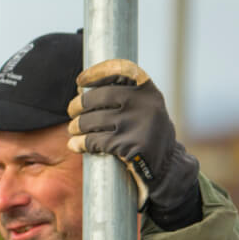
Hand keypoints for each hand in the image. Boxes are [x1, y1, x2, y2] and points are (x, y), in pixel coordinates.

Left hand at [66, 58, 202, 228]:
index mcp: (148, 92)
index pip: (120, 71)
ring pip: (91, 120)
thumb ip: (123, 98)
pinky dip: (80, 143)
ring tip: (73, 129)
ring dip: (76, 125)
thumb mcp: (145, 110)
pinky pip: (92, 141)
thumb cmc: (148, 135)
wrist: (166, 168)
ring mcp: (135, 125)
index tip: (81, 80)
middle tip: (71, 110)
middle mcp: (144, 105)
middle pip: (99, 97)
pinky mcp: (127, 146)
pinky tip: (75, 145)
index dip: (97, 73)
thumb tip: (82, 91)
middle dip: (79, 104)